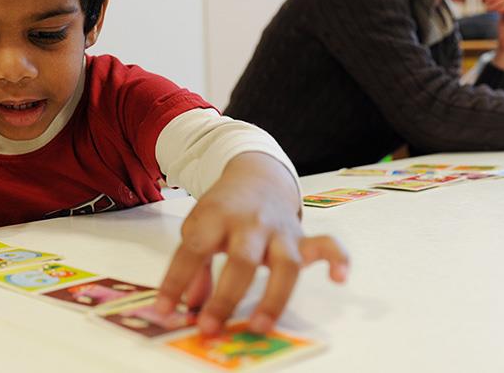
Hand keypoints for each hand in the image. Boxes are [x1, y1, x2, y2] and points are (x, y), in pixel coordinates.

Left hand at [154, 152, 348, 335]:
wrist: (256, 175)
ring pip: (286, 263)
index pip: (194, 248)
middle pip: (242, 258)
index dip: (176, 281)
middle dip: (226, 296)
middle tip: (209, 328)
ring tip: (259, 326)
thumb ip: (194, 266)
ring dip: (274, 297)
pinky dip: (338, 259)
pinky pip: (327, 244)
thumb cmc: (223, 210)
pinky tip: (339, 279)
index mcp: (216, 215)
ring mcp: (280, 229)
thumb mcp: (199, 228)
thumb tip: (186, 306)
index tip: (164, 312)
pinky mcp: (302, 235)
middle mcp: (251, 222)